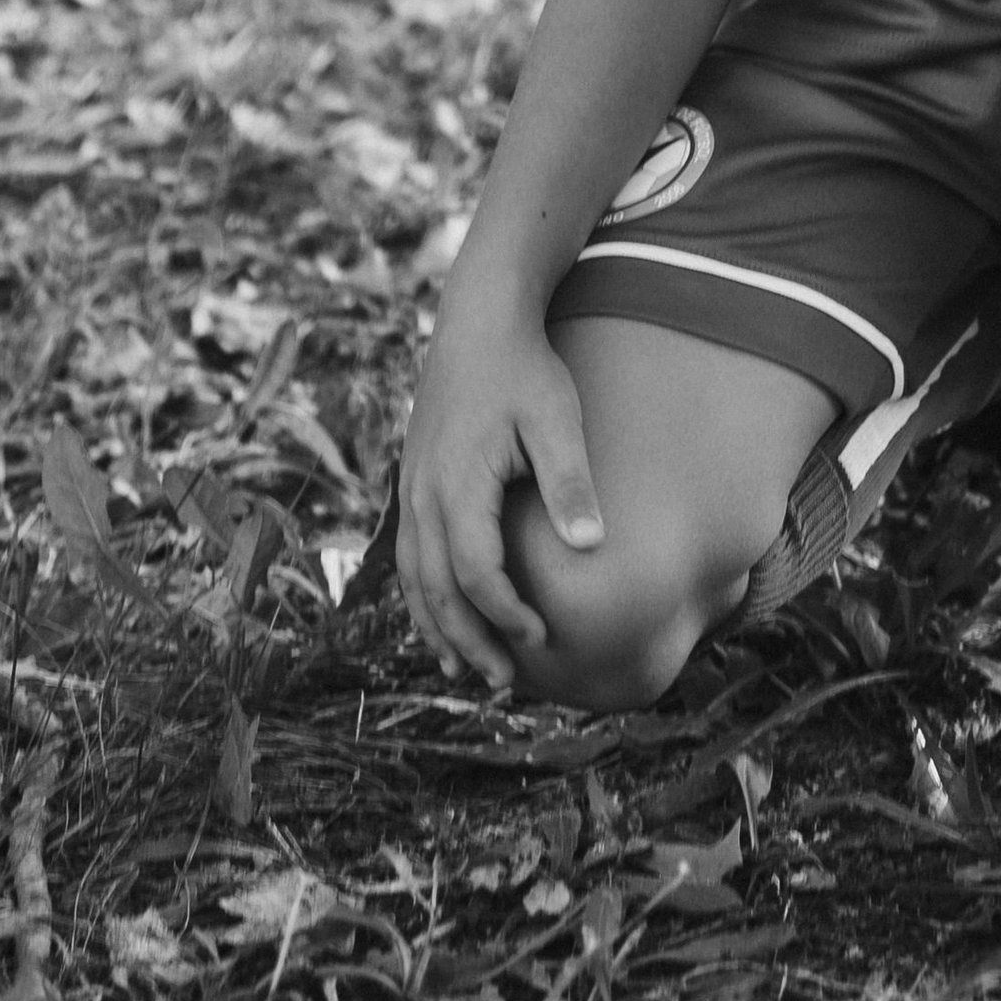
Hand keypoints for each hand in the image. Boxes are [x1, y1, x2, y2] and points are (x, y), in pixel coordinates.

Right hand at [396, 284, 604, 694]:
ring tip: (466, 667)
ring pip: (414, 577)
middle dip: (469, 639)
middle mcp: (423, 494)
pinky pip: (410, 554)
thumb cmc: (525, 369)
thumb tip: (590, 545)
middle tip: (503, 680)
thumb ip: (569, 482)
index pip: (475, 572)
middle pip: (437, 589)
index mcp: (457, 484)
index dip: (506, 613)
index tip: (541, 636)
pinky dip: (424, 594)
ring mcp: (412, 489)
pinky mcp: (414, 482)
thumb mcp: (556, 418)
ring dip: (439, 626)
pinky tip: (444, 614)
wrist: (479, 320)